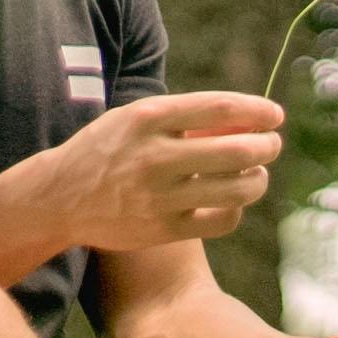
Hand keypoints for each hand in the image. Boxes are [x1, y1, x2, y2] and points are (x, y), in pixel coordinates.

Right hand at [26, 91, 280, 250]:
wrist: (61, 196)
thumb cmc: (109, 149)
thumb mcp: (136, 118)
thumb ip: (185, 116)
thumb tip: (245, 118)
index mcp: (149, 118)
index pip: (221, 108)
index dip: (258, 111)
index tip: (275, 115)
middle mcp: (156, 156)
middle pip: (238, 151)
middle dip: (267, 146)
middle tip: (272, 144)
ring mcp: (160, 196)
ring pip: (237, 189)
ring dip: (259, 179)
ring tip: (257, 173)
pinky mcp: (164, 229)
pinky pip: (222, 220)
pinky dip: (236, 209)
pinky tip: (232, 200)